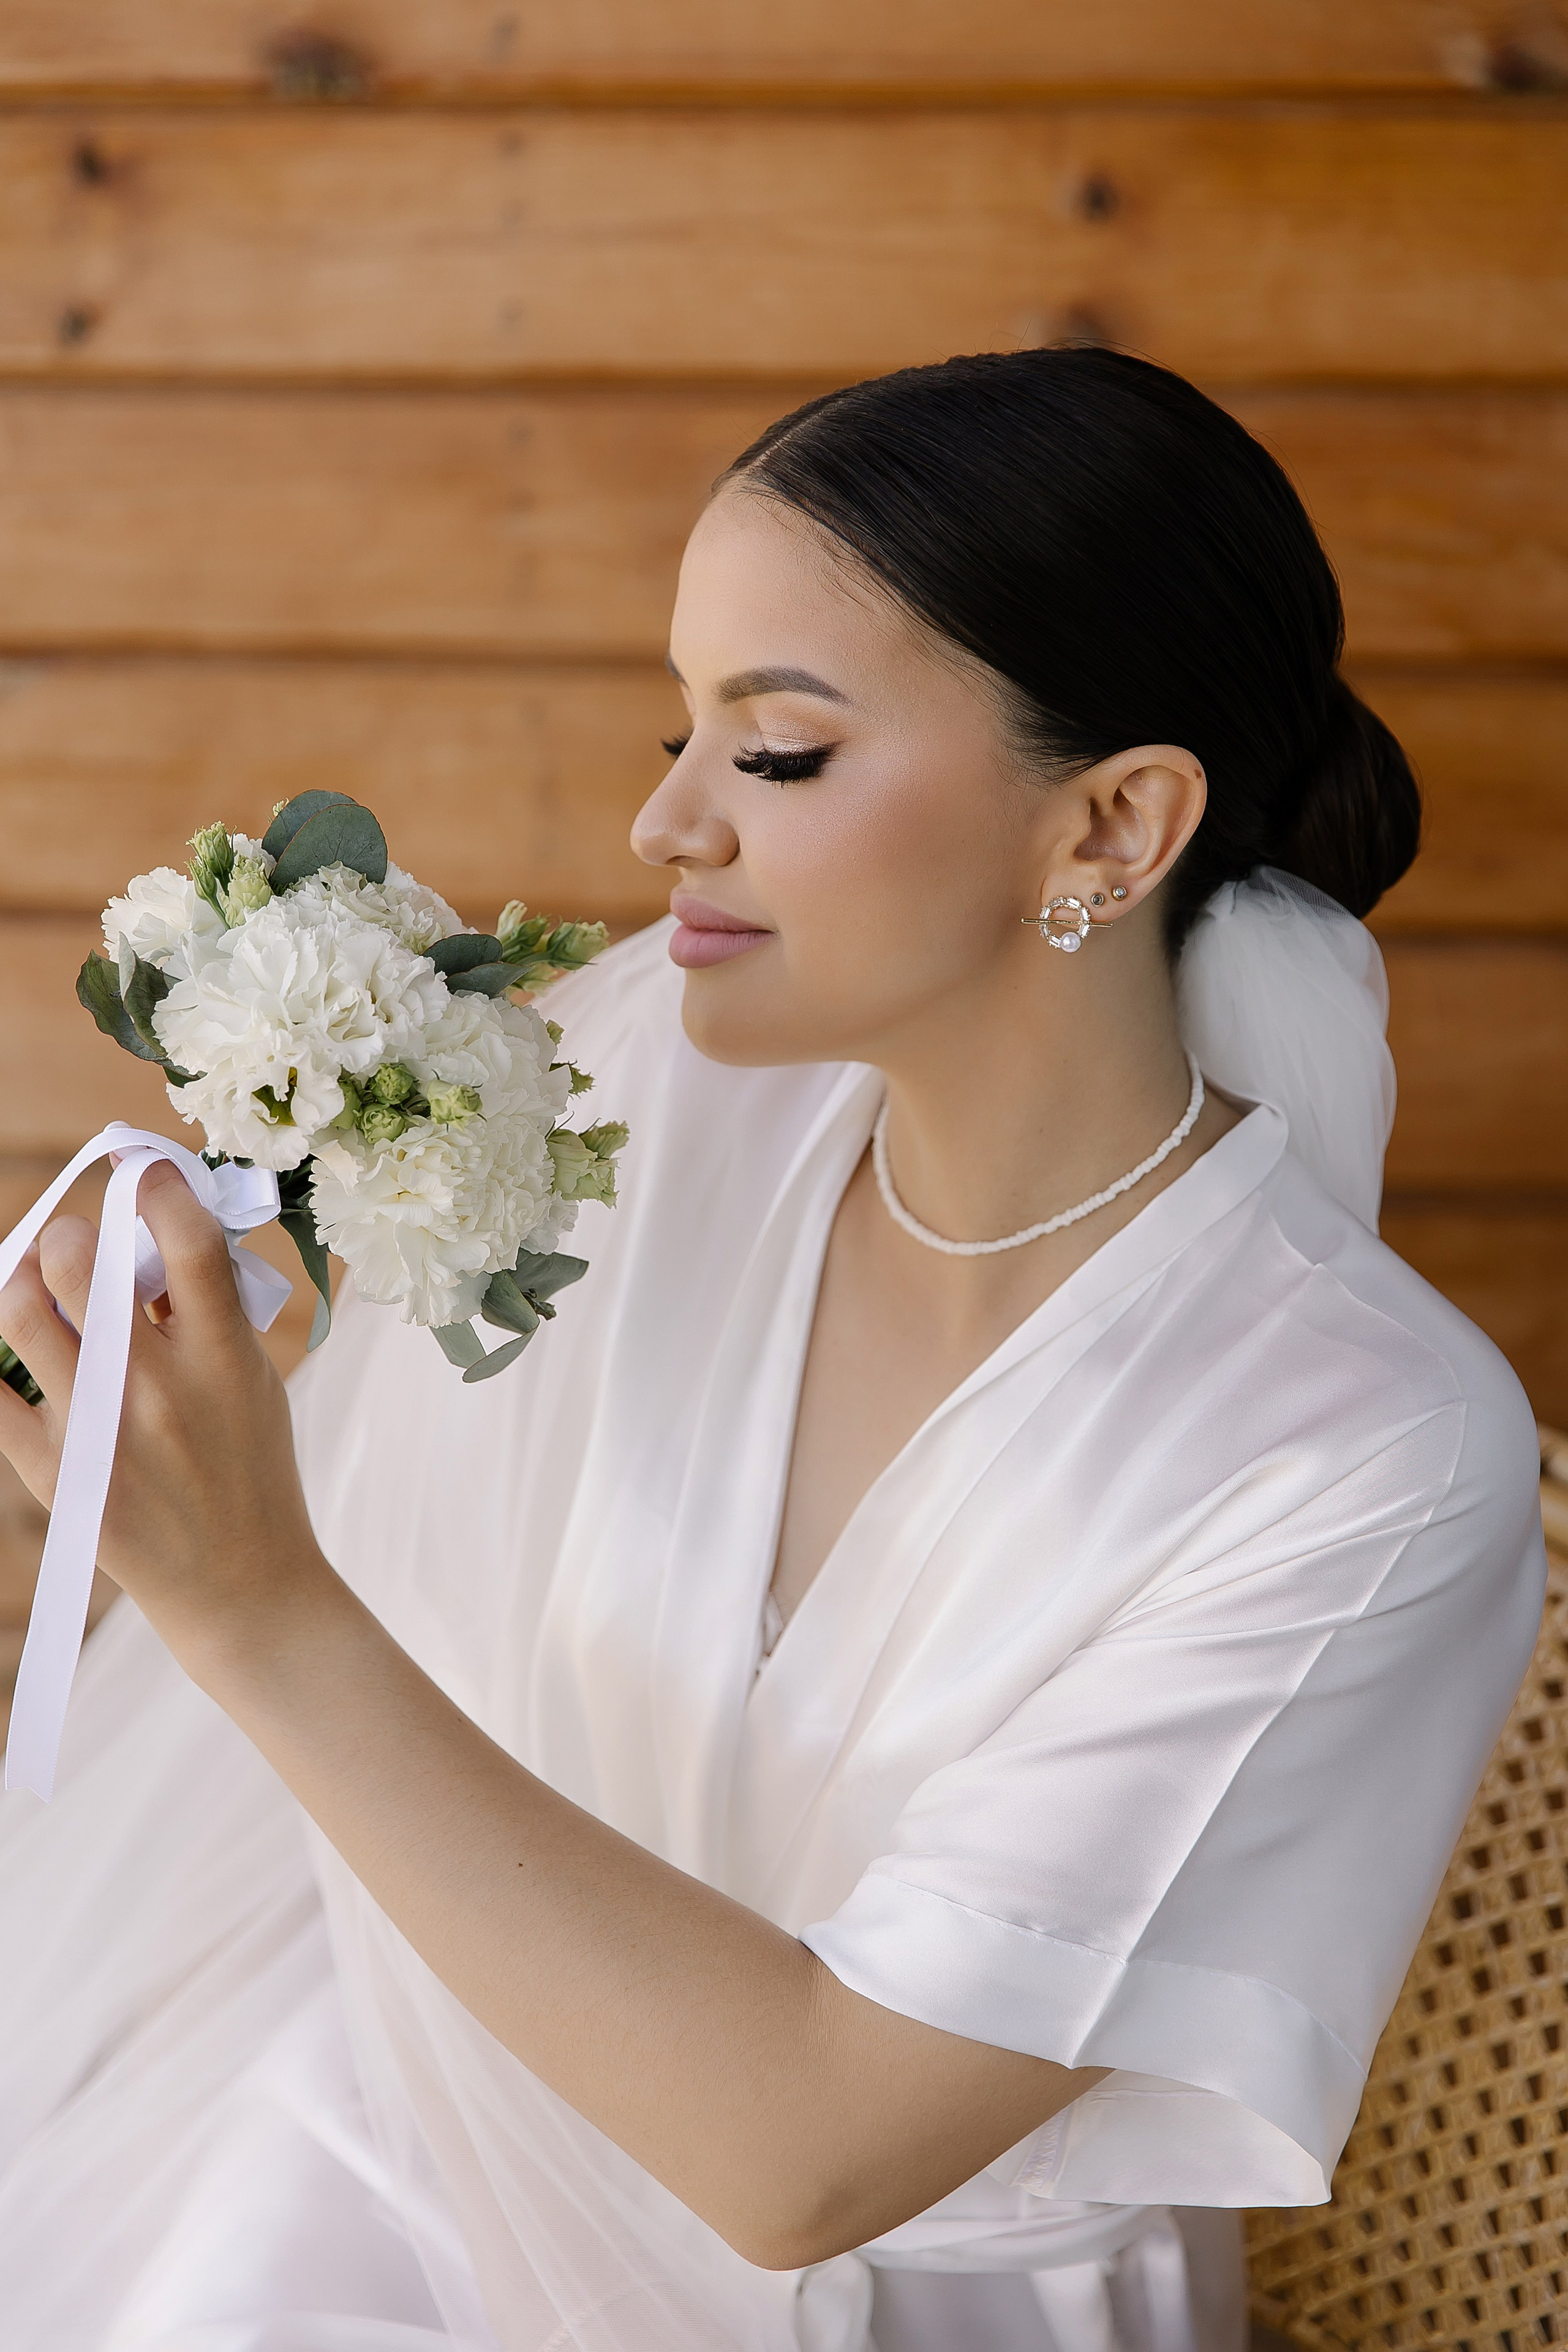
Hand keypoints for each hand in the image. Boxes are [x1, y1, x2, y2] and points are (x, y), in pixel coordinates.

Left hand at [0, 1161, 327, 1658]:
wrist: (237, 1579)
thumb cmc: (249, 1467)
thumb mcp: (254, 1376)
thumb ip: (207, 1308)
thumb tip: (149, 1232)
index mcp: (223, 1354)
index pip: (186, 1238)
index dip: (155, 1185)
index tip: (140, 1173)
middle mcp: (156, 1386)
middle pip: (78, 1264)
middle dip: (67, 1234)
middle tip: (74, 1245)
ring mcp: (97, 1429)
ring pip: (20, 1315)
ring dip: (19, 1280)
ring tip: (33, 1284)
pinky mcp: (53, 1470)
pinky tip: (13, 1347)